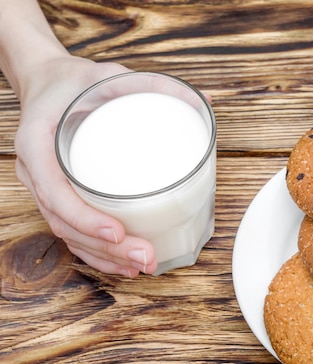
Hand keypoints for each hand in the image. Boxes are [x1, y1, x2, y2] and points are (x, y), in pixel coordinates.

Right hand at [14, 56, 157, 275]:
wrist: (48, 83)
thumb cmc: (78, 81)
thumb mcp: (110, 74)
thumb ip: (152, 85)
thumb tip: (204, 99)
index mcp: (39, 143)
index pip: (55, 191)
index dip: (84, 218)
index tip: (117, 232)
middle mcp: (36, 170)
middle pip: (64, 222)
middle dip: (104, 248)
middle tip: (145, 257)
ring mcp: (45, 186)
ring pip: (68, 233)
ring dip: (103, 257)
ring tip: (141, 266)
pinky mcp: (58, 195)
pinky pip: (71, 230)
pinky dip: (95, 251)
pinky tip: (122, 264)